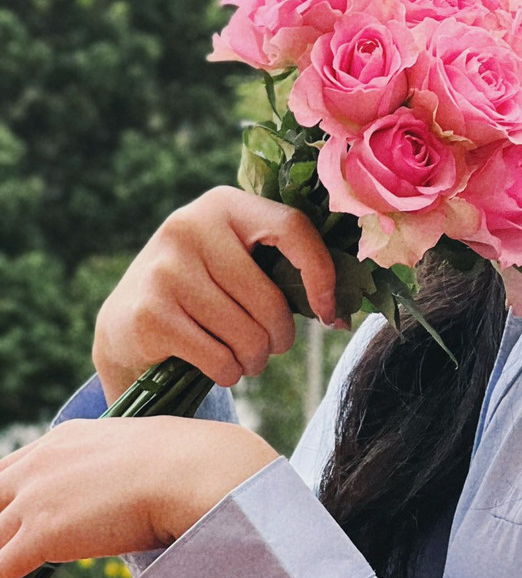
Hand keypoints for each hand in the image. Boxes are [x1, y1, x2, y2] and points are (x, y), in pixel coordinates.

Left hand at [0, 417, 277, 577]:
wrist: (196, 471)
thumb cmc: (189, 465)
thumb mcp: (138, 457)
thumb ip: (117, 473)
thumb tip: (132, 493)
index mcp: (61, 441)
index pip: (5, 476)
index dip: (2, 514)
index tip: (14, 547)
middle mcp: (39, 464)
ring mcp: (36, 497)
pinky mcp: (41, 533)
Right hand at [93, 187, 339, 402]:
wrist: (124, 326)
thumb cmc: (204, 295)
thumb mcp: (236, 263)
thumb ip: (282, 268)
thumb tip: (341, 314)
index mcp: (223, 204)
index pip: (292, 229)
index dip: (321, 275)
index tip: (329, 315)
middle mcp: (189, 226)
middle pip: (270, 298)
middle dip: (280, 338)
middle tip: (270, 348)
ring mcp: (164, 268)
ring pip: (246, 334)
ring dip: (254, 360)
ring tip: (245, 359)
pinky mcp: (148, 313)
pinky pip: (218, 358)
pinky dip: (227, 373)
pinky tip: (218, 367)